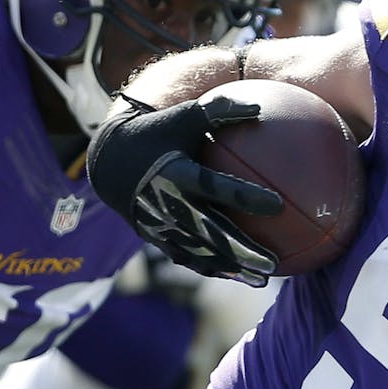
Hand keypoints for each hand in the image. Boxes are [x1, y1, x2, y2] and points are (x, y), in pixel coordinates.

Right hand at [87, 94, 282, 286]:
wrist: (109, 162)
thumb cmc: (155, 133)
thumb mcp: (184, 116)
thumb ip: (220, 111)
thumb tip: (260, 108)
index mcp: (178, 174)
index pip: (217, 187)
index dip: (246, 197)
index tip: (278, 205)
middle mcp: (170, 204)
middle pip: (212, 234)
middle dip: (243, 252)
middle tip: (273, 264)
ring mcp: (163, 226)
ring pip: (203, 254)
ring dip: (233, 269)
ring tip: (263, 280)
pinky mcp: (158, 238)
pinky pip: (189, 258)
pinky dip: (214, 268)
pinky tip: (239, 275)